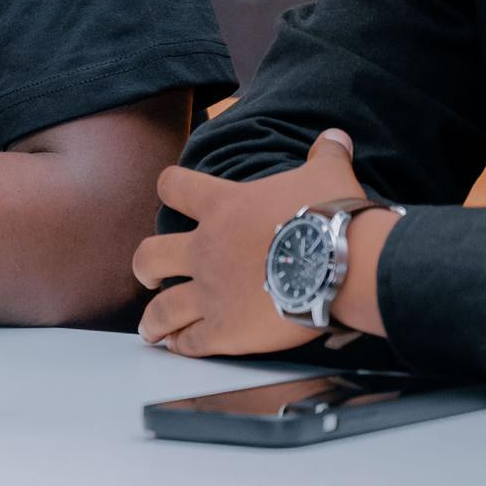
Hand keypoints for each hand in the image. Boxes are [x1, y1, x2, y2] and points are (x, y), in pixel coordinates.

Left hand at [132, 129, 365, 355]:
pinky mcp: (225, 330)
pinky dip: (183, 346)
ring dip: (153, 320)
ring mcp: (211, 292)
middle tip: (148, 274)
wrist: (341, 263)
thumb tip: (336, 137)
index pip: (174, 186)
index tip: (169, 194)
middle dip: (144, 267)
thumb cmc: (331, 216)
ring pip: (162, 309)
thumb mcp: (329, 174)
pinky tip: (179, 348)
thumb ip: (325, 155)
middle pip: (151, 255)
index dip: (169, 187)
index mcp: (222, 207)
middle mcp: (205, 249)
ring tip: (151, 330)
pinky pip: (192, 342)